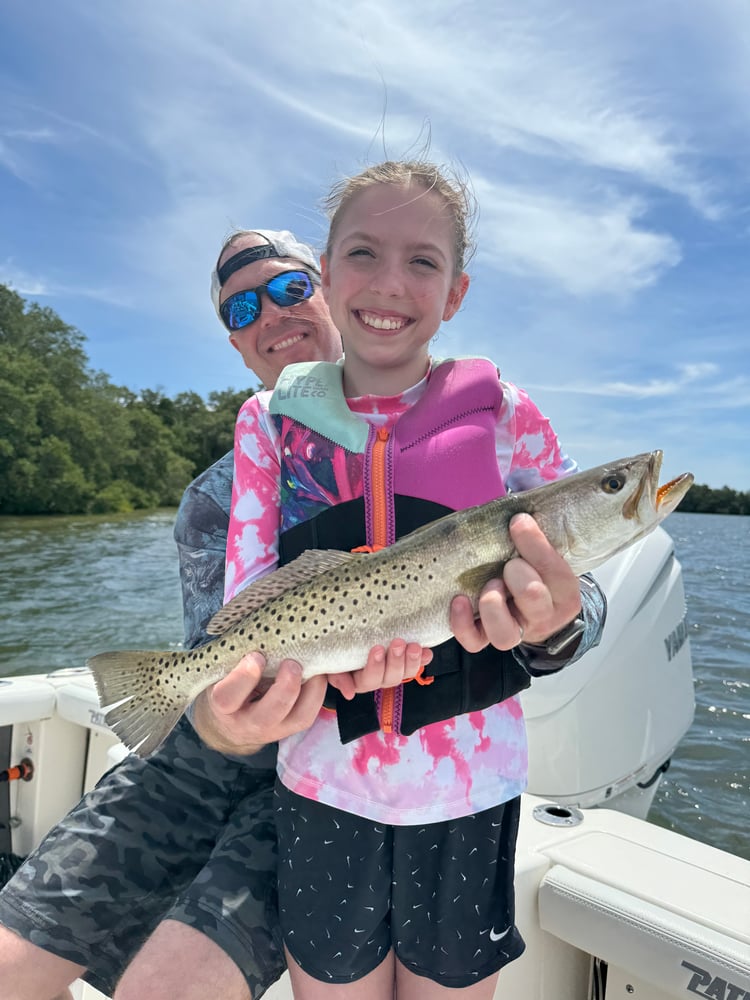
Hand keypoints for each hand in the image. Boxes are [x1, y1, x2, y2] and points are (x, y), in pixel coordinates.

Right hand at [192, 653, 327, 754]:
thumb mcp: (226, 669)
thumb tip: (262, 633)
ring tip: (314, 667)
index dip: (244, 677)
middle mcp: (246, 723)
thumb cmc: (229, 680)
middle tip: (291, 663)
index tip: (257, 656)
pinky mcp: (291, 728)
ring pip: (298, 718)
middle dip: (285, 688)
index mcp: (223, 704)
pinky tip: (318, 673)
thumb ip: (238, 654)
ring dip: (312, 691)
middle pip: (266, 717)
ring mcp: (272, 730)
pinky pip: (310, 714)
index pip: (227, 697)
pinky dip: (318, 691)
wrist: (233, 718)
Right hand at [327, 639, 431, 699]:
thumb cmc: (336, 649)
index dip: (374, 667)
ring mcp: (393, 670)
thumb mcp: (332, 663)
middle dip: (395, 660)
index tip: (376, 649)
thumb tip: (349, 694)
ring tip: (414, 646)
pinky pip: (417, 664)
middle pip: (390, 678)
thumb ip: (338, 677)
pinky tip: (427, 652)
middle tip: (398, 643)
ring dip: (411, 661)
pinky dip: (423, 659)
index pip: (368, 680)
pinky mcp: (405, 660)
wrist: (345, 635)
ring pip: (405, 673)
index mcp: (360, 680)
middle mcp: (378, 678)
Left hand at [450, 513, 581, 651]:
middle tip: (509, 564)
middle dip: (518, 575)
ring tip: (489, 586)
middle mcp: (542, 615)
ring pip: (504, 633)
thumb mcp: (546, 553)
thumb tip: (518, 503)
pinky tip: (459, 600)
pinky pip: (474, 640)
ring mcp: (516, 631)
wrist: (537, 609)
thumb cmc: (536, 571)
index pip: (555, 570)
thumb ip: (536, 534)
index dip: (535, 544)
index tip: (518, 522)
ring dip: (492, 605)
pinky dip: (463, 623)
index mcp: (563, 590)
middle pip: (534, 600)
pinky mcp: (489, 638)